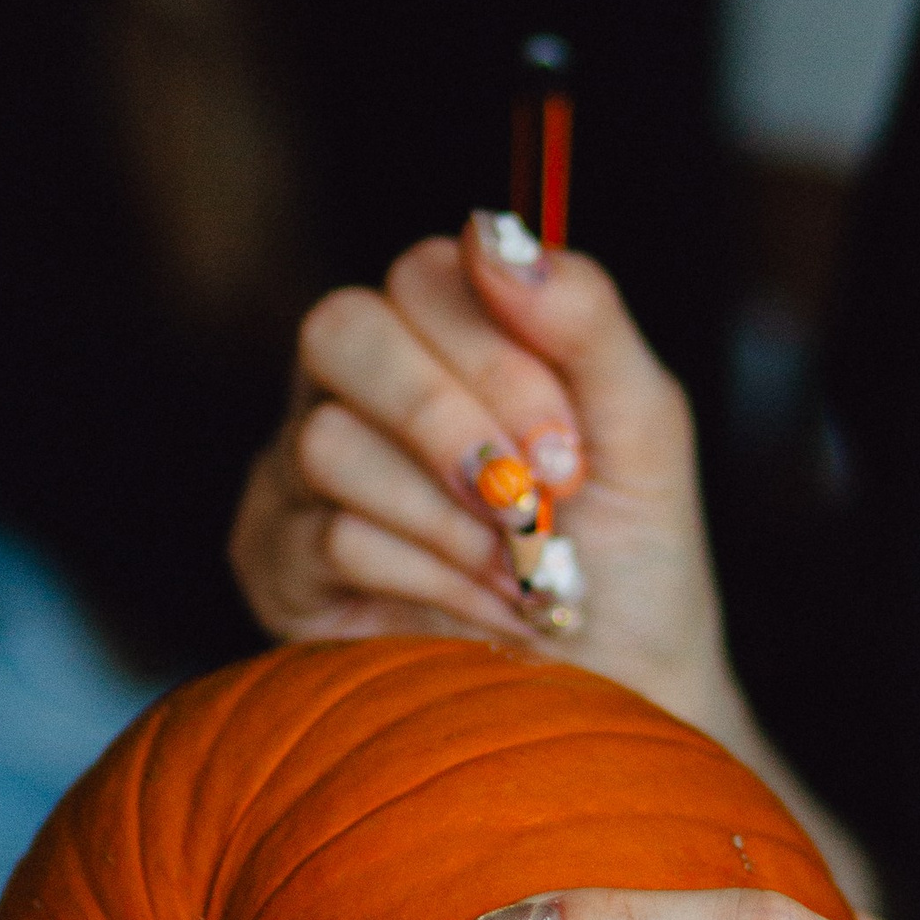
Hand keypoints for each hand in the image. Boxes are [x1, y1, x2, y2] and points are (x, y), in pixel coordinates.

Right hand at [232, 215, 739, 737]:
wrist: (616, 691)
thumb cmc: (628, 551)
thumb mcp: (643, 424)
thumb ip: (584, 317)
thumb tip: (492, 228)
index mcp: (441, 332)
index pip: (421, 276)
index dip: (494, 357)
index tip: (570, 451)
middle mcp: (357, 385)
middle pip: (339, 330)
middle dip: (448, 422)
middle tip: (531, 503)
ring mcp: (301, 470)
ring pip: (327, 442)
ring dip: (452, 523)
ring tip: (522, 575)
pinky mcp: (277, 562)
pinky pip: (328, 540)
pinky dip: (432, 581)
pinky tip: (484, 614)